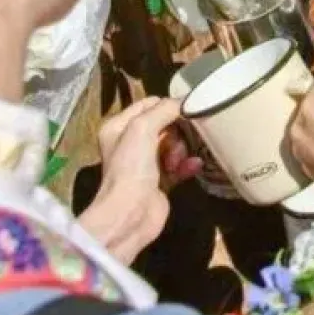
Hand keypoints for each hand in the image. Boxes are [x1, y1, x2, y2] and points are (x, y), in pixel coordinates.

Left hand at [77, 96, 197, 264]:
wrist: (130, 214)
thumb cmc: (131, 167)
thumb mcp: (142, 128)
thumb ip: (164, 109)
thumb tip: (186, 100)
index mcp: (118, 127)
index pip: (148, 104)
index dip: (167, 105)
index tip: (187, 109)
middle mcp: (129, 144)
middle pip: (164, 124)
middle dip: (176, 130)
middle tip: (180, 139)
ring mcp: (145, 164)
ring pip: (173, 144)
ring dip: (181, 148)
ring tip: (178, 159)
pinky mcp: (160, 181)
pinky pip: (179, 165)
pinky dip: (187, 164)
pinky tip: (194, 166)